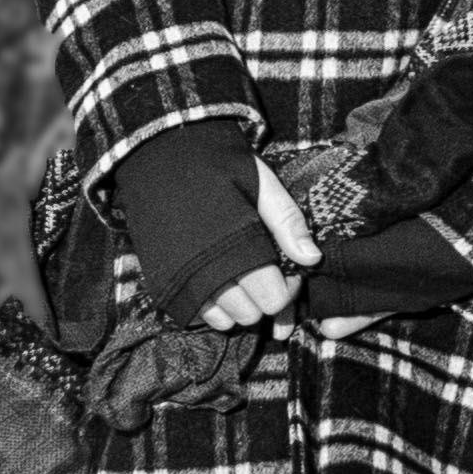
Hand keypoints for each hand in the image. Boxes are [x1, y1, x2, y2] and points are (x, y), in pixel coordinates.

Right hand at [174, 161, 321, 337]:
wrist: (159, 153)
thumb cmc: (217, 163)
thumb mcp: (262, 183)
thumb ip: (288, 223)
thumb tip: (313, 259)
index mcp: (238, 249)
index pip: (273, 300)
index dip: (286, 287)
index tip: (285, 267)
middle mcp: (206, 273)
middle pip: (250, 315)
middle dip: (262, 297)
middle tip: (262, 269)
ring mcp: (180, 282)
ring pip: (222, 321)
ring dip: (236, 305)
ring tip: (239, 274)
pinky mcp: (161, 283)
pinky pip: (194, 315)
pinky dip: (209, 305)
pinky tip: (216, 280)